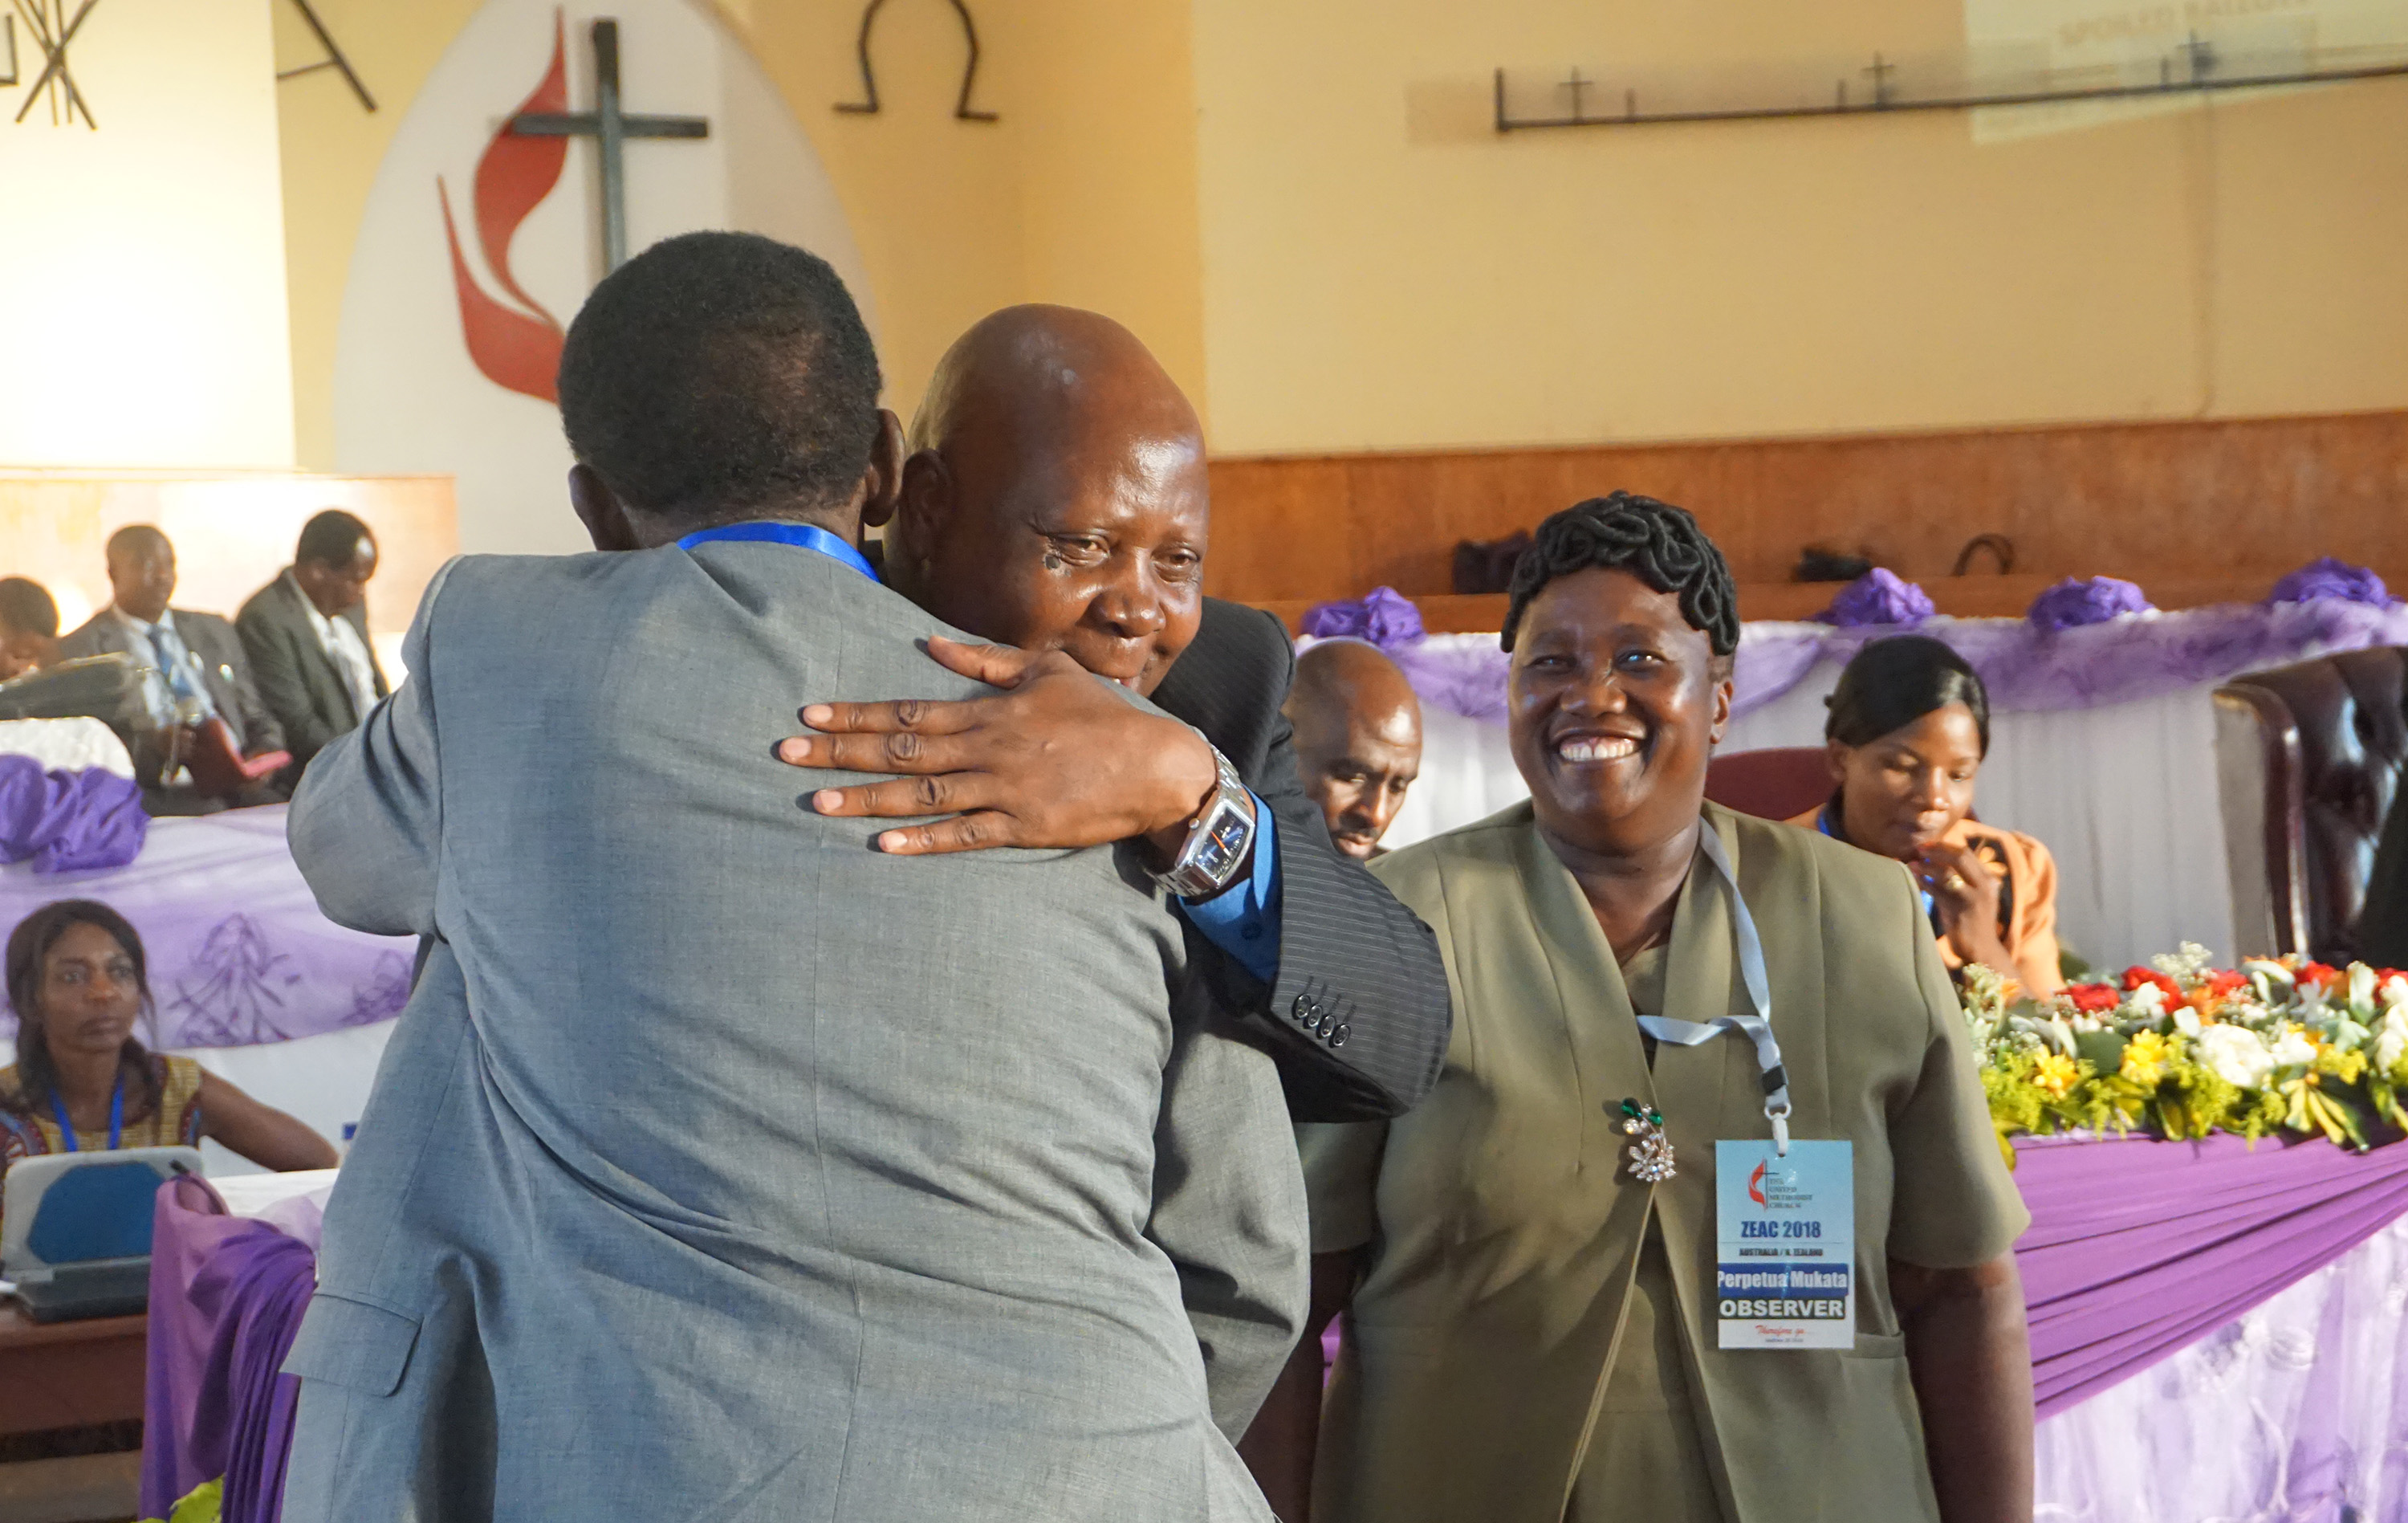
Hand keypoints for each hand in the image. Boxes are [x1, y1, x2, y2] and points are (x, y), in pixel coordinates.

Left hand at [776, 636, 1220, 856]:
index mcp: (990, 710)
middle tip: (786, 757)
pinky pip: (964, 836)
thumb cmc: (1104, 715)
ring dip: (866, 799)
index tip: (808, 717)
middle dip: (840, 754)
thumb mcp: (1047, 671)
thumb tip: (933, 646)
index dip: (855, 715)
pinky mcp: (1023, 827)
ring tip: (817, 802)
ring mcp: (1004, 790)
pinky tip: (883, 844)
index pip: (908, 711)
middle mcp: (988, 748)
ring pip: (921, 795)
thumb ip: (987, 661)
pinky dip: (923, 840)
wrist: (1158, 764)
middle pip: (901, 752)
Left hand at [1913, 840, 2010, 970]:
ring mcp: (1972, 898)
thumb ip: (1968, 880)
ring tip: (1912, 864)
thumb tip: (1940, 861)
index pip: (1967, 854)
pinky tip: (1914, 879)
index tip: (1929, 845)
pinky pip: (1936, 891)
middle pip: (1959, 858)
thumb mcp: (1980, 897)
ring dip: (1926, 866)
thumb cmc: (1976, 923)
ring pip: (1946, 873)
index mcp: (1988, 880)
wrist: (1983, 951)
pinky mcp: (1958, 911)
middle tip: (1919, 849)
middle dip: (1936, 851)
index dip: (1945, 846)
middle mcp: (1983, 886)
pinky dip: (1923, 882)